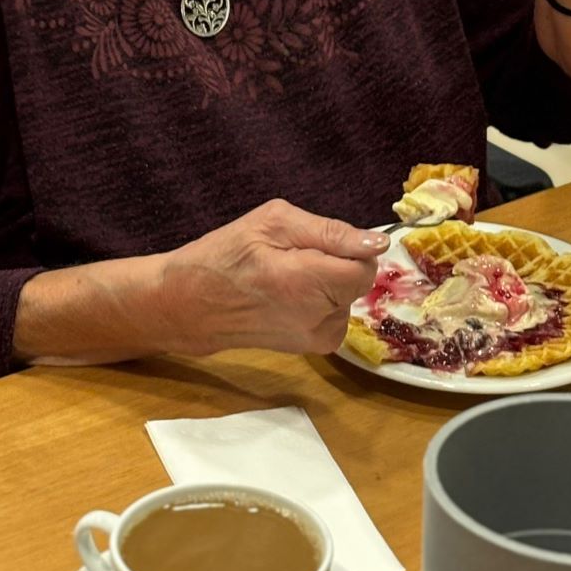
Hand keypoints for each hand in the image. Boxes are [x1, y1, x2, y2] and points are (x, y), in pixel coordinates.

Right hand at [157, 199, 387, 356]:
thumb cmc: (227, 254)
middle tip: (293, 256)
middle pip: (359, 281)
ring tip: (287, 275)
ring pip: (349, 296)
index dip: (347, 247)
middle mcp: (319, 320)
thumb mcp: (273, 223)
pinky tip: (290, 295)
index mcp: (308, 285)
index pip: (366, 265)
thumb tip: (378, 244)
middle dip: (336, 262)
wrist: (192, 305)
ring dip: (329, 281)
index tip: (314, 242)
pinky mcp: (315, 348)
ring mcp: (317, 340)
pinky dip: (322, 299)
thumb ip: (330, 232)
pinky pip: (338, 312)